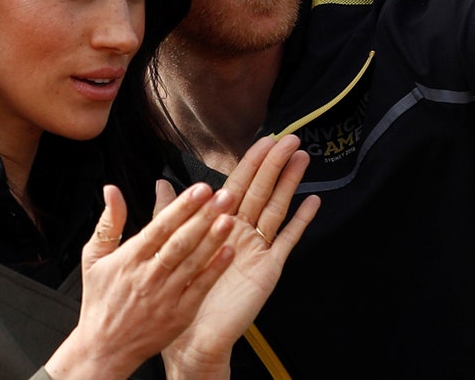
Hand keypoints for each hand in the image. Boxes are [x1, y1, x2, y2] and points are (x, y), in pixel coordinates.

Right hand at [45, 183, 236, 379]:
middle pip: (180, 241)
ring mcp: (165, 296)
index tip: (200, 189)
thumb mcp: (94, 258)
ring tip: (230, 218)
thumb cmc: (101, 302)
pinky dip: (214, 270)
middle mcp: (148, 276)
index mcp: (129, 259)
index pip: (160, 227)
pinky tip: (229, 253)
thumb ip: (109, 222)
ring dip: (213, 239)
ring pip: (192, 262)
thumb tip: (112, 190)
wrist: (104, 348)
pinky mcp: (179, 314)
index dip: (182, 207)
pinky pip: (200, 289)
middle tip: (223, 196)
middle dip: (203, 216)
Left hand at [160, 136, 320, 378]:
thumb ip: (171, 213)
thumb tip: (162, 183)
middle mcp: (242, 232)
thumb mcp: (171, 246)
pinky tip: (312, 202)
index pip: (239, 184)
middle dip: (275, 163)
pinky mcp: (268, 267)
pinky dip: (300, 221)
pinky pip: (287, 240)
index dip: (252, 161)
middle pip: (262, 190)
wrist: (193, 336)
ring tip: (302, 158)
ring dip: (289, 183)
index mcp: (220, 224)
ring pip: (276, 208)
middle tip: (289, 138)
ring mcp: (257, 248)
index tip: (265, 140)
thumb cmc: (182, 292)